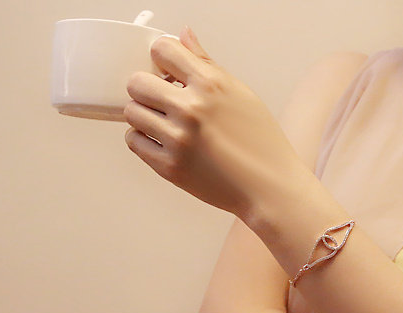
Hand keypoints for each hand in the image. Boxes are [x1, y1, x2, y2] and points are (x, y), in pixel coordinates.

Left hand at [123, 26, 308, 218]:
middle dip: (147, 89)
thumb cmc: (262, 143)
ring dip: (144, 115)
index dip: (162, 58)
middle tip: (163, 101)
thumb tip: (184, 35)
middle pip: (137, 82)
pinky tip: (165, 141)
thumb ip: (207, 64)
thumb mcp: (241, 94)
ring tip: (166, 123)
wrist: (270, 188)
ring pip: (131, 112)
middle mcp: (192, 109)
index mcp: (212, 85)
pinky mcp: (169, 167)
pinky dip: (144, 139)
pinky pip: (134, 141)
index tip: (167, 70)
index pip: (162, 49)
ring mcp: (178, 139)